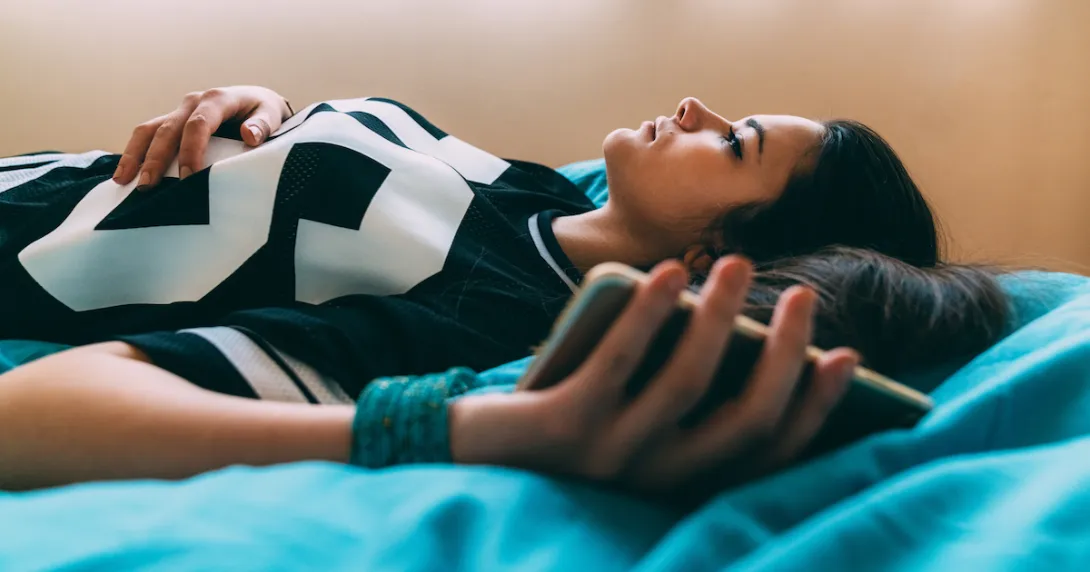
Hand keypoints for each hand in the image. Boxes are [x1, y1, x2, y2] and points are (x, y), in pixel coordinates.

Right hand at [112, 86, 291, 189]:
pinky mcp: (172, 122)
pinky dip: (134, 153)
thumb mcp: (272, 115)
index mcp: (217, 99)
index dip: (191, 150)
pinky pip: (148, 134)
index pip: (199, 124)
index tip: (189, 177)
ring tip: (123, 181)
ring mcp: (179, 111)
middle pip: (168, 129)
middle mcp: (193, 102)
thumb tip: (250, 135)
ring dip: (135, 155)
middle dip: (156, 158)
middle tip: (147, 186)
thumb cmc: (264, 112)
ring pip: (149, 129)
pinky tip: (124, 175)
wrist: (256, 102)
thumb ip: (263, 125)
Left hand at [448, 257, 858, 495]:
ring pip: (687, 384)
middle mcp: (658, 478)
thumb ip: (686, 389)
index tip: (848, 355)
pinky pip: (618, 364)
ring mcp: (612, 455)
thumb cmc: (575, 418)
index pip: (768, 451)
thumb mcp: (639, 413)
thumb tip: (743, 329)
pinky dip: (648, 314)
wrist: (481, 449)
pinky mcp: (567, 426)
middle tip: (804, 296)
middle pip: (744, 419)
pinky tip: (666, 274)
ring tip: (736, 265)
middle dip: (784, 355)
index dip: (815, 406)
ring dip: (720, 318)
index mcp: (683, 479)